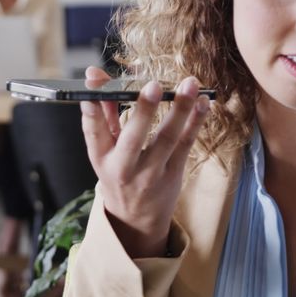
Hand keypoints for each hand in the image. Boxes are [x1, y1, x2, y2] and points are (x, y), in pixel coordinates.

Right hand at [80, 67, 210, 258]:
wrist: (136, 219)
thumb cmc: (119, 174)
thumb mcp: (104, 150)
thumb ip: (102, 113)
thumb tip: (96, 77)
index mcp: (101, 159)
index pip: (93, 132)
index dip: (92, 110)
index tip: (93, 85)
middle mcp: (124, 168)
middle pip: (133, 138)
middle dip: (143, 110)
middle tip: (153, 85)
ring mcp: (151, 173)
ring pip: (167, 139)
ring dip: (180, 109)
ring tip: (190, 84)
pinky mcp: (173, 174)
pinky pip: (186, 144)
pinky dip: (195, 122)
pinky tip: (203, 103)